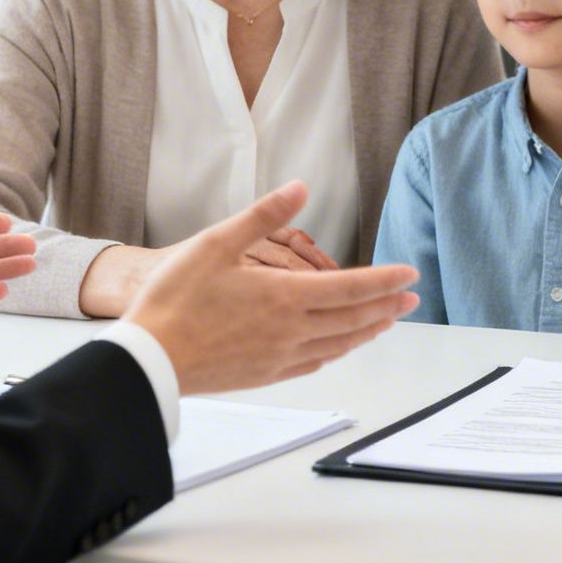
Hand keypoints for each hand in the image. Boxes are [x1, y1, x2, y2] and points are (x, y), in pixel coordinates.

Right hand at [123, 182, 418, 393]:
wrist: (150, 359)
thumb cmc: (176, 298)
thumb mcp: (216, 243)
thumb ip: (263, 216)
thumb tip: (301, 188)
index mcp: (283, 296)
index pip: (350, 287)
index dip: (385, 281)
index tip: (409, 274)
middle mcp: (290, 330)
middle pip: (353, 318)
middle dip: (387, 306)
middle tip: (411, 297)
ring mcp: (280, 357)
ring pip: (339, 344)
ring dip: (368, 330)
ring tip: (387, 320)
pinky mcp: (266, 374)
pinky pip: (315, 363)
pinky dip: (337, 351)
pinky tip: (339, 347)